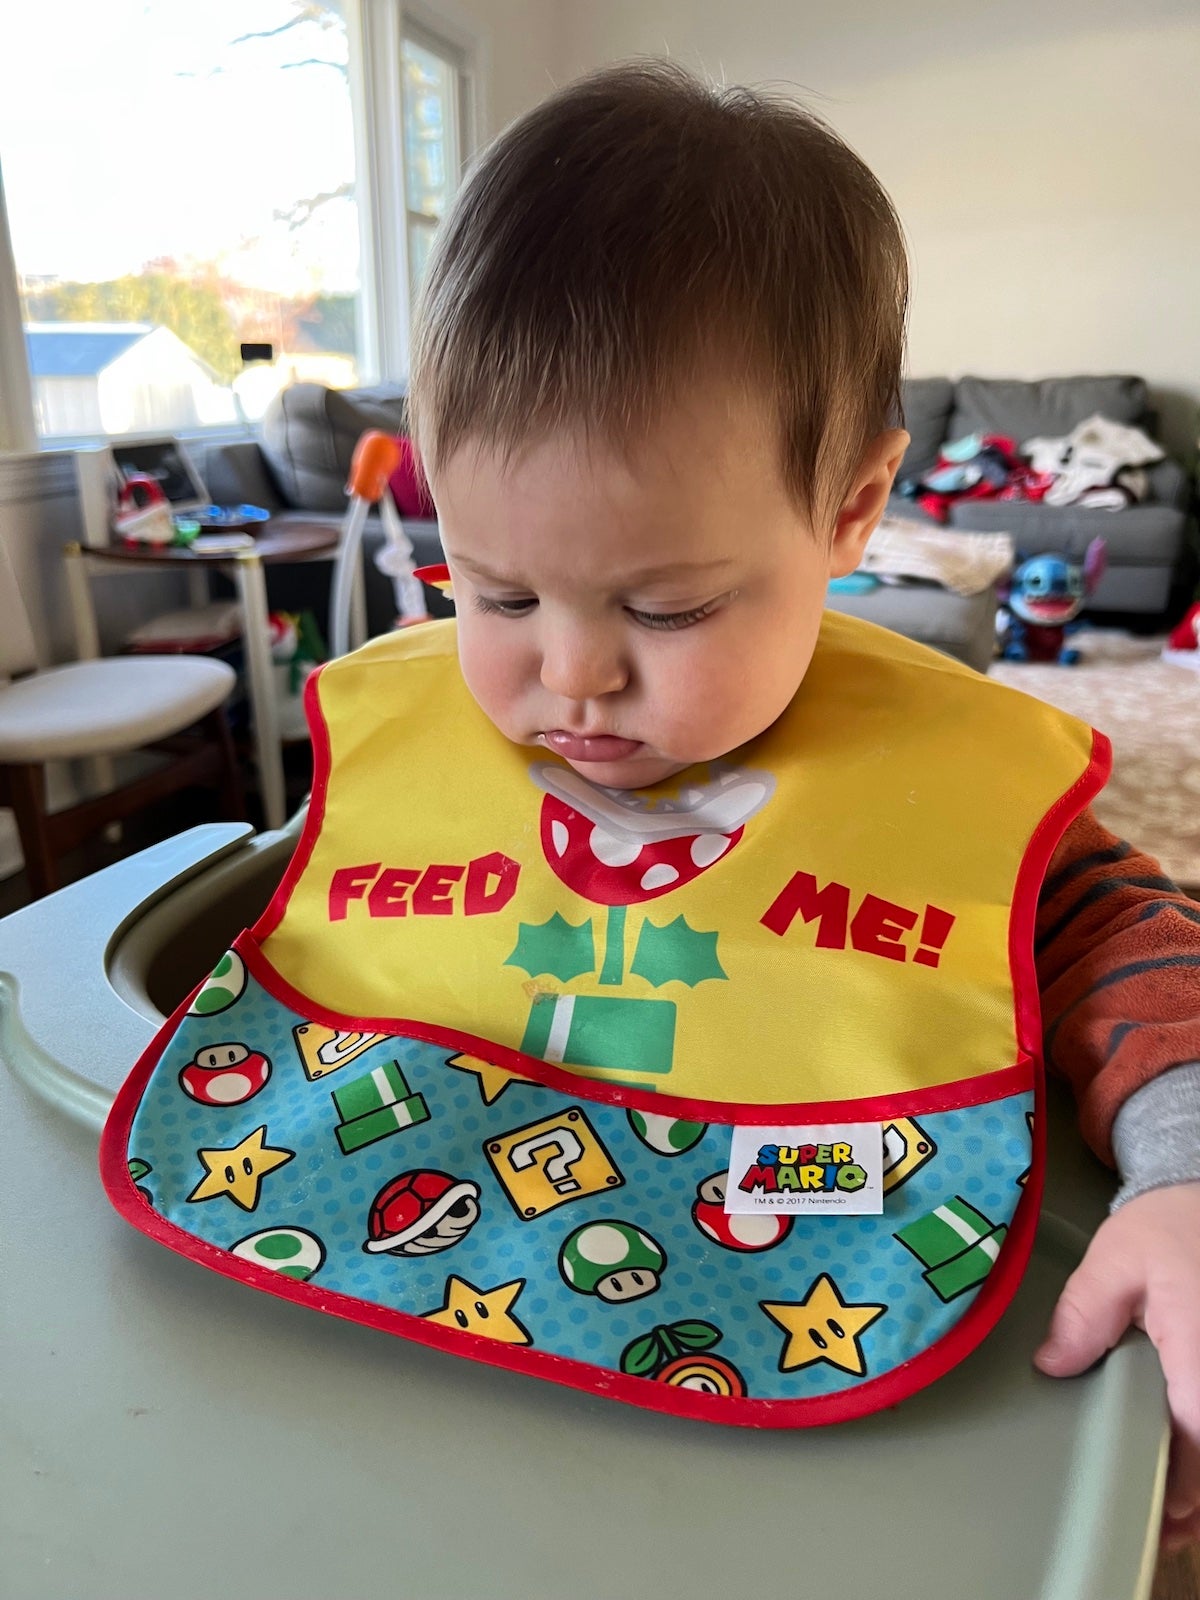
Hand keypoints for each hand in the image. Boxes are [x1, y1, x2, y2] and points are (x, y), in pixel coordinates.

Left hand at [1034, 1182, 1199, 1549]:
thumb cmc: (1167, 1224)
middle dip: (1196, 1490)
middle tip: (1165, 1526)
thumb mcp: (1117, 1258)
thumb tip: (1051, 1366)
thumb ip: (1085, 1313)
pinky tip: (1188, 1452)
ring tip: (1176, 1507)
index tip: (1162, 1515)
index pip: (1198, 1429)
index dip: (1184, 1481)